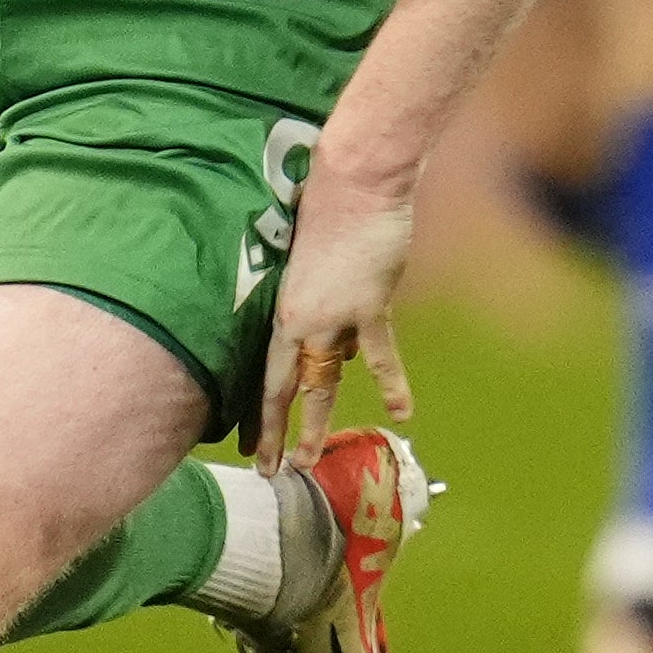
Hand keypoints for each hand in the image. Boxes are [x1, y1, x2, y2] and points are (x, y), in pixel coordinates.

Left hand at [255, 163, 416, 468]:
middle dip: (275, 433)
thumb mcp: (310, 264)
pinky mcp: (368, 308)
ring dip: (316, 424)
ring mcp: (333, 317)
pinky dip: (394, 384)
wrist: (353, 184)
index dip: (259, 412)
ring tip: (310, 461)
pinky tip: (403, 412)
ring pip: (323, 383)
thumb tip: (343, 343)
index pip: (266, 373)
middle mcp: (301, 320)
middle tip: (269, 469)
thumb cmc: (329, 209)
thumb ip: (323, 307)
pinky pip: (381, 356)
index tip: (249, 443)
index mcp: (282, 308)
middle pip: (285, 388)